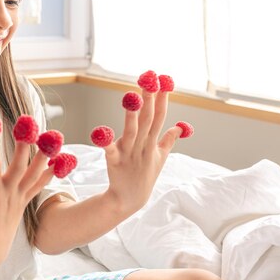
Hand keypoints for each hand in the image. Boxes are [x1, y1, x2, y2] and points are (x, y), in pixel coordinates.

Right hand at [0, 130, 53, 268]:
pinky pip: (41, 183)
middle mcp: (9, 193)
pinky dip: (52, 172)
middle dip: (24, 143)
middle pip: (20, 164)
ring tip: (55, 135)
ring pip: (36, 173)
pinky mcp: (25, 200)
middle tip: (27, 122)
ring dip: (45, 154)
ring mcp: (20, 197)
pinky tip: (64, 157)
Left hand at [101, 83, 183, 213]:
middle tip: (150, 79)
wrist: (130, 200)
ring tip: (132, 95)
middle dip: (149, 99)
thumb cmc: (144, 176)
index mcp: (153, 143)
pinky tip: (100, 131)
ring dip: (133, 113)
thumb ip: (168, 141)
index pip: (160, 117)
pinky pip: (109, 149)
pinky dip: (105, 141)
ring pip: (132, 130)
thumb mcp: (160, 158)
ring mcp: (129, 154)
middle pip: (148, 119)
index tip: (164, 81)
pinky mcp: (114, 162)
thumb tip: (179, 127)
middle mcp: (143, 146)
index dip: (162, 99)